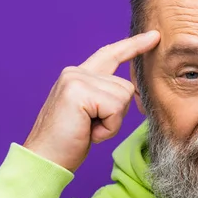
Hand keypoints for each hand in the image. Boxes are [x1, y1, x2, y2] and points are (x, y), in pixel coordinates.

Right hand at [23, 30, 159, 172]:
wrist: (44, 160)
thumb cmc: (67, 144)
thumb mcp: (90, 115)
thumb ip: (105, 97)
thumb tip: (133, 90)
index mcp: (77, 76)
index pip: (110, 54)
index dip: (133, 45)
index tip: (154, 36)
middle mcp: (75, 72)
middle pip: (125, 86)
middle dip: (116, 114)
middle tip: (90, 128)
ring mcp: (76, 79)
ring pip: (123, 96)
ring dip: (111, 122)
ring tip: (87, 130)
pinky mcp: (78, 91)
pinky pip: (115, 108)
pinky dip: (108, 128)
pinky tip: (88, 133)